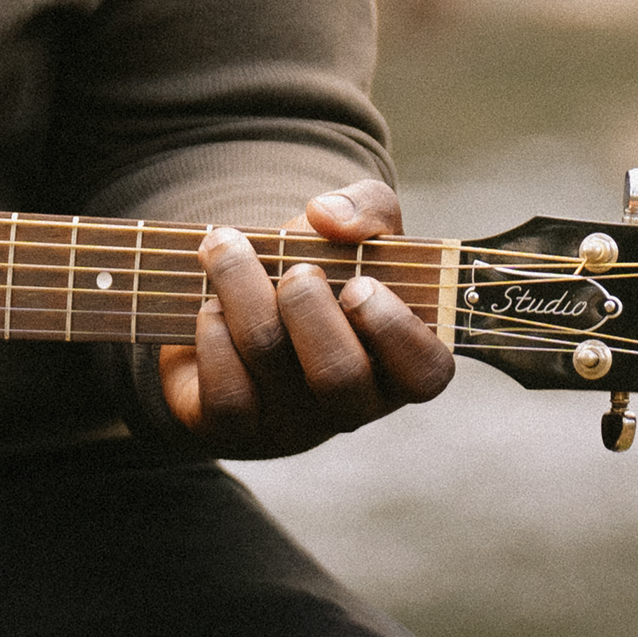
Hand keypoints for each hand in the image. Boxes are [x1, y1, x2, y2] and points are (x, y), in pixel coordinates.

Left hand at [153, 180, 456, 458]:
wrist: (238, 303)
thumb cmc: (315, 270)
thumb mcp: (355, 230)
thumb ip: (367, 207)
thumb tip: (329, 216)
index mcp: (396, 360)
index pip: (425, 372)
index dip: (395, 330)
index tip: (359, 283)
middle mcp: (351, 403)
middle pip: (341, 377)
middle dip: (309, 309)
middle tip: (295, 271)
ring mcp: (292, 425)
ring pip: (271, 366)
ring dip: (242, 289)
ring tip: (226, 248)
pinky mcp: (234, 429)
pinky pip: (227, 393)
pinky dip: (213, 334)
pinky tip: (212, 307)